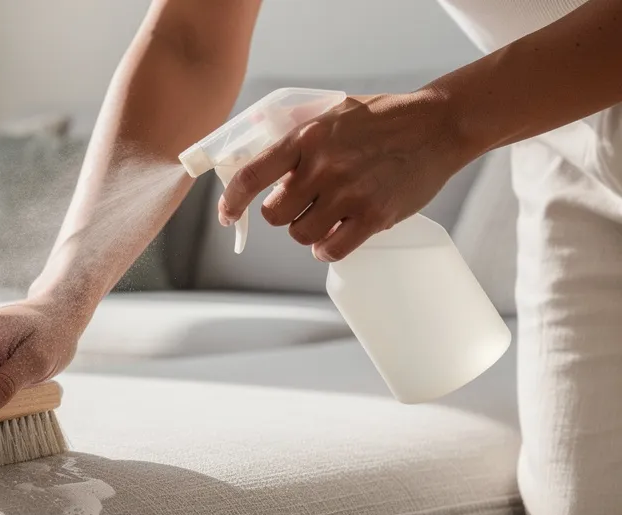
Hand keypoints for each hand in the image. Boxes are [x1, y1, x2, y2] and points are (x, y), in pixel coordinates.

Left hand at [217, 89, 469, 260]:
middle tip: (302, 203)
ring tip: (325, 215)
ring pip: (301, 235)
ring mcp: (348, 193)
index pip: (251, 176)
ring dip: (307, 231)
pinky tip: (333, 237)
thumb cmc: (383, 119)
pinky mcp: (374, 216)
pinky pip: (331, 250)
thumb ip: (296, 137)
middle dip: (283, 213)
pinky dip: (326, 249)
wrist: (437, 126)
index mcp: (306, 138)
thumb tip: (257, 162)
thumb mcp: (332, 114)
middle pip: (274, 215)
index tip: (227, 214)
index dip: (232, 201)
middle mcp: (323, 167)